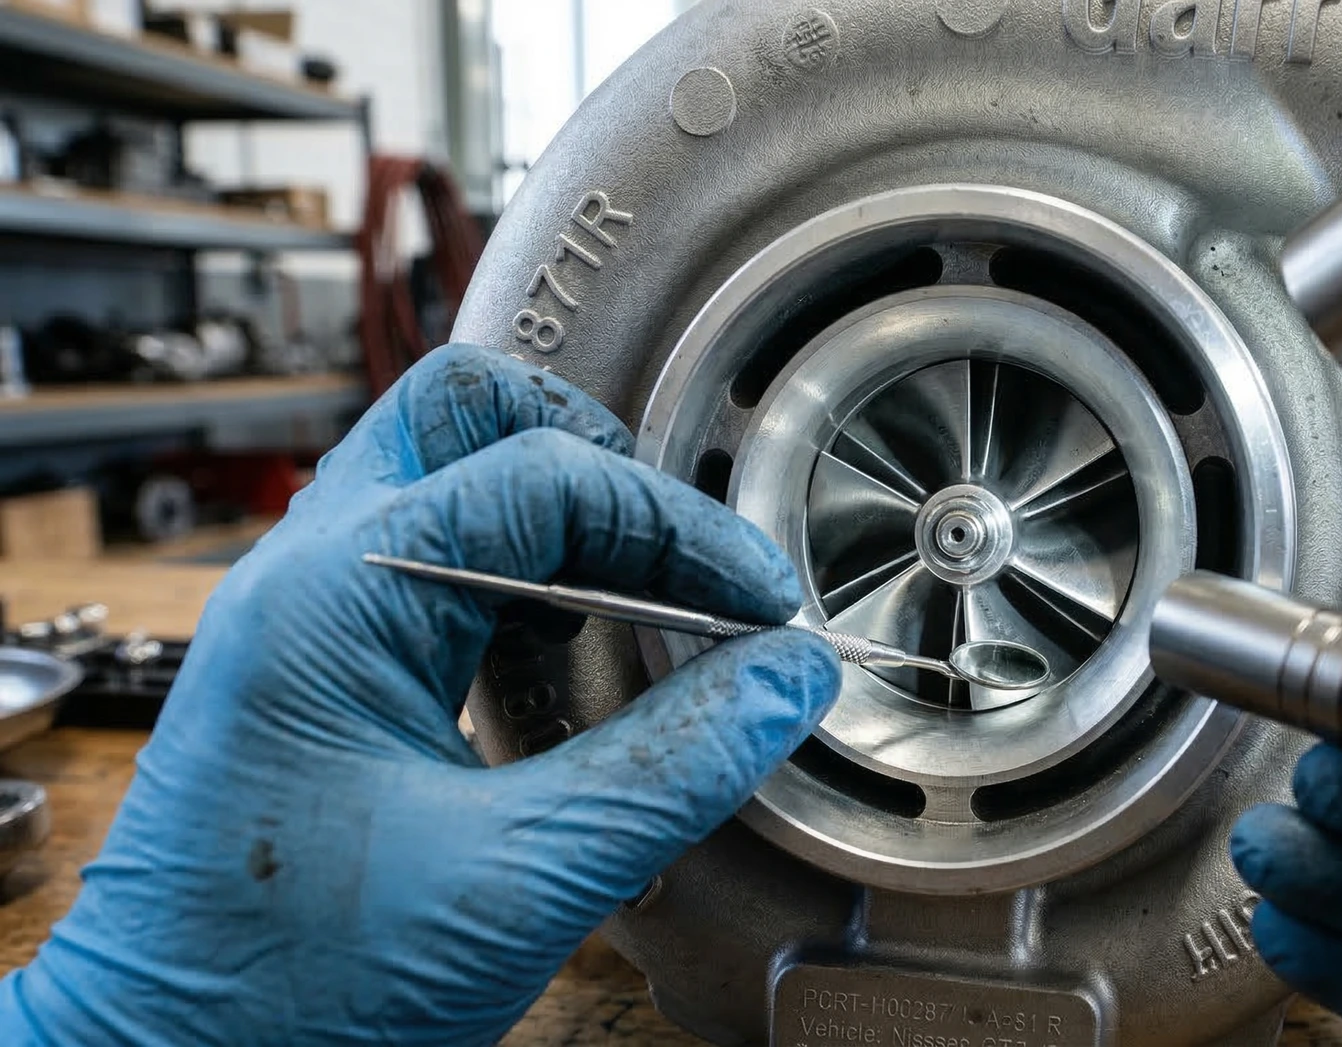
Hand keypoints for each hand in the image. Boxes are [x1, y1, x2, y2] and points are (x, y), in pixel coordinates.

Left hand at [0, 345, 840, 1044]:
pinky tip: (573, 665)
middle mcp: (307, 577)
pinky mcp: (320, 667)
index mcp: (336, 598)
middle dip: (595, 459)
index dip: (676, 529)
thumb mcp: (521, 878)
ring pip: (449, 478)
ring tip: (644, 611)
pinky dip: (523, 583)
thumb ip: (671, 767)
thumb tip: (784, 681)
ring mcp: (306, 616)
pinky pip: (435, 566)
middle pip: (465, 412)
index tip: (757, 603)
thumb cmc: (292, 990)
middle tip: (678, 553)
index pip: (544, 478)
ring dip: (561, 523)